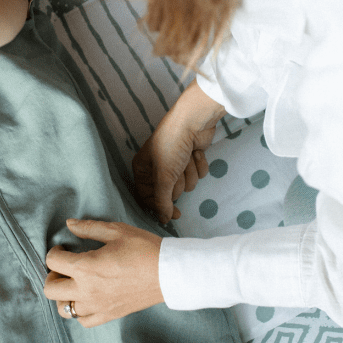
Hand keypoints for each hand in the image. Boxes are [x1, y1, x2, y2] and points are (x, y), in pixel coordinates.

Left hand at [43, 219, 163, 326]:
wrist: (169, 272)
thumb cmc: (145, 248)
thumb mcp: (117, 231)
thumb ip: (89, 228)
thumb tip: (69, 224)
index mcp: (86, 267)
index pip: (52, 261)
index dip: (55, 251)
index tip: (63, 248)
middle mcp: (86, 290)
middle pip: (50, 288)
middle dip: (52, 274)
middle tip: (64, 267)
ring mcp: (97, 306)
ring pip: (63, 309)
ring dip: (63, 295)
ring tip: (73, 284)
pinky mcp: (108, 315)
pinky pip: (83, 320)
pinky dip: (79, 311)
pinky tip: (86, 298)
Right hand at [133, 84, 224, 222]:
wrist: (193, 122)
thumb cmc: (171, 146)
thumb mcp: (163, 177)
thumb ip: (162, 201)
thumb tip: (163, 220)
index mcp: (143, 169)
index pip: (148, 197)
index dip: (161, 206)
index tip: (175, 214)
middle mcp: (157, 167)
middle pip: (171, 192)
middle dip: (179, 181)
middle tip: (178, 169)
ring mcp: (175, 162)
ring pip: (187, 184)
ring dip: (190, 173)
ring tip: (187, 158)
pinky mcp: (191, 158)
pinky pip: (198, 174)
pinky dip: (199, 165)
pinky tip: (196, 153)